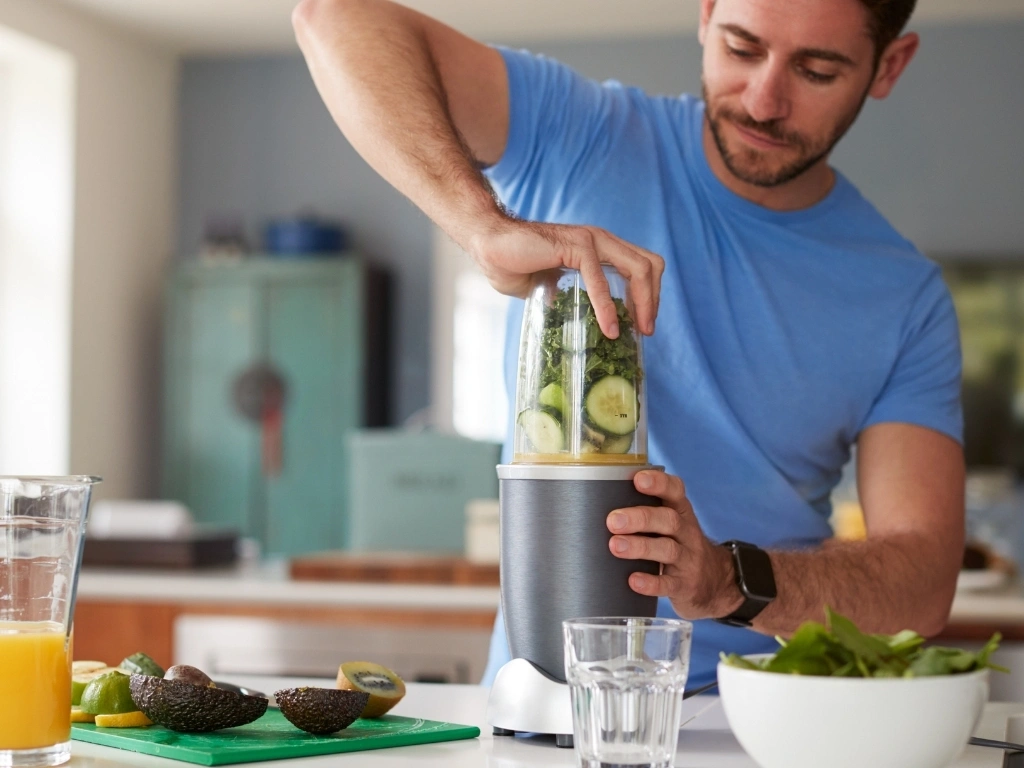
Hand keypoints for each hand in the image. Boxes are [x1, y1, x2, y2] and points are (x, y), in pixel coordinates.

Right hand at [467, 216, 664, 337]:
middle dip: (653, 300)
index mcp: (599, 248)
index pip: (642, 266)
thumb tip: (575, 322)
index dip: (649, 294)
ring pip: (637, 268)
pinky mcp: (575, 246)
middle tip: (646, 330)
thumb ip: (568, 298)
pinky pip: (600, 278)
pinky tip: (609, 327)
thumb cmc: (513, 263)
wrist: (488, 246)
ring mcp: (591, 240)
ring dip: (642, 303)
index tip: (643, 323)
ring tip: (636, 331)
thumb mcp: (551, 286)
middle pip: (649, 265)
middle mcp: (601, 240)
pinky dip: (607, 305)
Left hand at [606, 470, 744, 619]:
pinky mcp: (685, 586)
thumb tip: (596, 503)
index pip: (675, 491)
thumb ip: (645, 513)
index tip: (638, 479)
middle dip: (640, 518)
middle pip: (668, 520)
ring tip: (616, 546)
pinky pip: (669, 584)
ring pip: (668, 549)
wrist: (716, 583)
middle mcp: (687, 533)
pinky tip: (633, 580)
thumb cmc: (679, 546)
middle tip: (613, 520)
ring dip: (640, 547)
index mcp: (681, 513)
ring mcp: (688, 560)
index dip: (659, 483)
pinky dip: (651, 582)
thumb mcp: (671, 526)